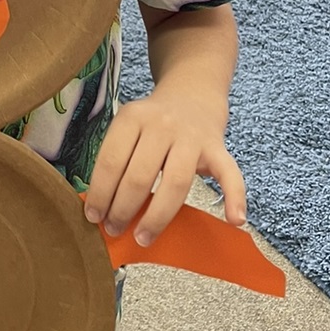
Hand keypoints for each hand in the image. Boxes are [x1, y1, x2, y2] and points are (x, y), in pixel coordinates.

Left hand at [84, 92, 245, 244]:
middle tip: (114, 229)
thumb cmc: (153, 122)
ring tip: (143, 237)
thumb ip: (117, 159)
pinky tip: (234, 220)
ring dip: (156, 216)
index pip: (111, 161)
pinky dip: (235, 196)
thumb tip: (100, 208)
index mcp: (132, 118)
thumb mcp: (128, 128)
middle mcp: (162, 125)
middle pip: (140, 175)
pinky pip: (230, 173)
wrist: (192, 93)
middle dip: (123, 209)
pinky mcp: (217, 147)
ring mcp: (192, 136)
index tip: (94, 217)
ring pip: (175, 182)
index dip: (100, 193)